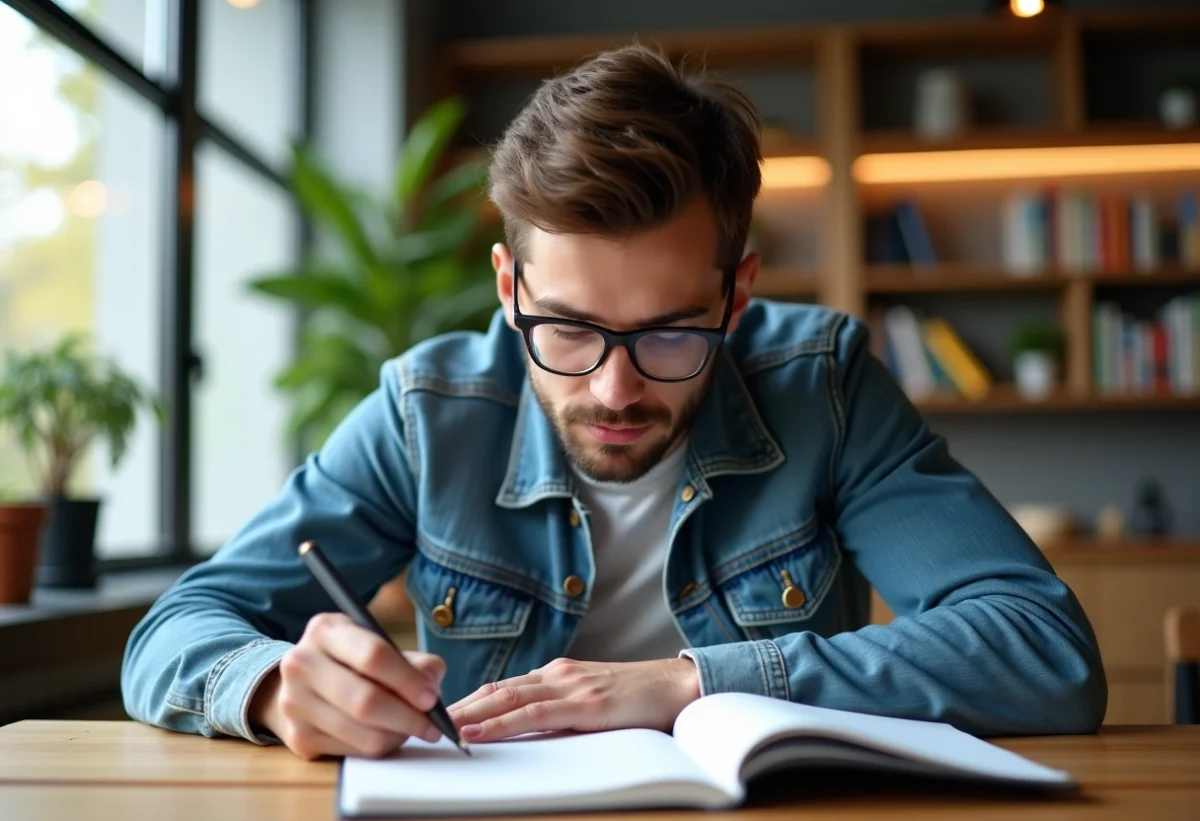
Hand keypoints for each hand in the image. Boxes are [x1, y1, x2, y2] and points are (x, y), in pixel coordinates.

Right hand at [249, 612, 446, 759]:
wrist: (302, 680)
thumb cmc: (350, 659)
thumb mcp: (377, 644)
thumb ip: (412, 661)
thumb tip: (432, 682)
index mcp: (325, 631)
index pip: (373, 655)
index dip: (408, 680)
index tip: (431, 697)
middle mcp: (302, 664)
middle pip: (365, 701)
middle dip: (408, 717)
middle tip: (433, 725)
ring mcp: (295, 703)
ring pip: (362, 733)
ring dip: (397, 736)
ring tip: (412, 729)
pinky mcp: (298, 737)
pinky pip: (352, 752)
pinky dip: (379, 747)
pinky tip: (387, 735)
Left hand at [448, 657, 700, 743]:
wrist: (679, 686)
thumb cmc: (639, 699)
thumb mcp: (593, 700)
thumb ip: (562, 707)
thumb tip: (528, 727)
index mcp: (559, 674)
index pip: (504, 686)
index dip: (471, 699)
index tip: (442, 712)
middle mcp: (559, 674)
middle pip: (498, 689)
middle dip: (461, 705)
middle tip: (426, 719)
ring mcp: (570, 686)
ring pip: (508, 699)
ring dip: (471, 714)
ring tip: (441, 727)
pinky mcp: (585, 704)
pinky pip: (534, 715)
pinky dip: (502, 723)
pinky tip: (480, 732)